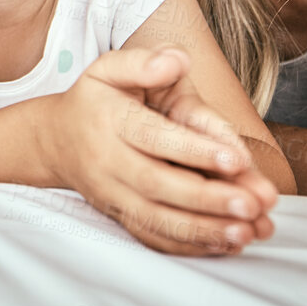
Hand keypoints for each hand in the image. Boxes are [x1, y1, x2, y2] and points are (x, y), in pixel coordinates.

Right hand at [28, 47, 278, 255]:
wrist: (54, 141)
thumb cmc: (93, 100)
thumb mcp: (108, 68)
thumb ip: (143, 62)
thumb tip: (178, 60)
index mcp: (108, 119)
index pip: (152, 136)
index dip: (194, 149)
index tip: (235, 159)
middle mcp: (106, 160)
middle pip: (157, 184)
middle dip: (207, 198)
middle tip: (251, 204)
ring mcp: (111, 193)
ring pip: (156, 219)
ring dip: (203, 229)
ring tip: (246, 231)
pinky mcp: (118, 215)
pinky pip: (152, 237)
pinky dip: (189, 245)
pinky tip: (225, 244)